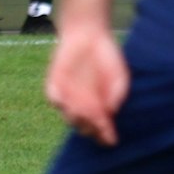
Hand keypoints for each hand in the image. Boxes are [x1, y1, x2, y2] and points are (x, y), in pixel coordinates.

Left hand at [44, 20, 126, 145]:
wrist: (88, 34)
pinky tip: (65, 101)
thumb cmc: (107, 57)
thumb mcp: (119, 76)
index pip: (102, 129)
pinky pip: (54, 98)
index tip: (110, 138)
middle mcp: (84, 107)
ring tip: (83, 113)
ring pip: (69, 117)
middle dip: (90, 128)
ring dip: (75, 118)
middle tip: (97, 122)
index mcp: (101, 109)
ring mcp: (68, 98)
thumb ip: (118, 94)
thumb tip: (111, 112)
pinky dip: (59, 102)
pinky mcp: (55, 85)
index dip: (105, 136)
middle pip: (84, 127)